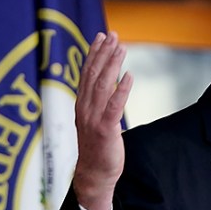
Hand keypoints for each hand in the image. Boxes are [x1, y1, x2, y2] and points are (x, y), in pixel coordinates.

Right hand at [73, 31, 132, 209]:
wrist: (94, 174)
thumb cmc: (97, 148)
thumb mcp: (94, 120)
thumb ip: (98, 102)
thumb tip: (107, 84)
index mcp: (81, 105)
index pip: (86, 73)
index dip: (94, 53)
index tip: (101, 36)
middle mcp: (84, 109)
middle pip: (93, 75)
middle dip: (103, 52)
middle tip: (113, 34)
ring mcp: (93, 119)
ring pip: (102, 86)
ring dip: (112, 65)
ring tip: (121, 48)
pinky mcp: (105, 130)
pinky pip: (113, 107)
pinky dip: (121, 90)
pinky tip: (129, 76)